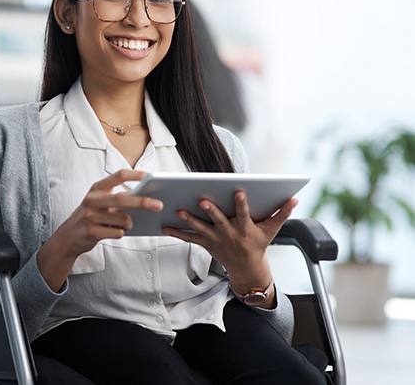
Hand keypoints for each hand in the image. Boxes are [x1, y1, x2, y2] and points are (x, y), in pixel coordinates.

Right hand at [37, 169, 162, 291]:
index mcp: (97, 188)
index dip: (136, 175)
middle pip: (123, 198)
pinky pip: (118, 233)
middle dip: (143, 202)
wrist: (68, 237)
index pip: (119, 175)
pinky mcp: (91, 231)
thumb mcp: (100, 202)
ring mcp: (90, 215)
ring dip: (130, 224)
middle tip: (159, 205)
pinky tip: (113, 232)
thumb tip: (144, 197)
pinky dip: (121, 233)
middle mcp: (92, 199)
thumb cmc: (91, 216)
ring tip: (125, 225)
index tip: (150, 176)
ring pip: (123, 219)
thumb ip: (117, 198)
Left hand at [163, 192, 297, 305]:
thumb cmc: (259, 244)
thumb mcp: (272, 230)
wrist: (246, 268)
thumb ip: (282, 213)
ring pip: (201, 229)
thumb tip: (295, 198)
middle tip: (202, 200)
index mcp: (246, 229)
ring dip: (189, 220)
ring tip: (179, 211)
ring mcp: (216, 240)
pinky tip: (164, 226)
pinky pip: (189, 238)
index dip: (242, 204)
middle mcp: (229, 234)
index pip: (244, 214)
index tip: (238, 191)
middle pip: (219, 221)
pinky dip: (177, 232)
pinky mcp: (206, 243)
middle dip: (211, 211)